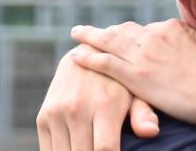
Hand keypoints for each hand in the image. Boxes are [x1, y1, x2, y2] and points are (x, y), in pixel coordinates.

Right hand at [36, 44, 159, 150]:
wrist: (86, 54)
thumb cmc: (119, 80)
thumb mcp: (135, 92)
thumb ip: (143, 113)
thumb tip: (152, 132)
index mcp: (105, 105)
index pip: (105, 148)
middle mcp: (77, 109)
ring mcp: (57, 113)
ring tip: (92, 150)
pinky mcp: (43, 117)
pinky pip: (48, 149)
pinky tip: (77, 149)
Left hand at [68, 19, 195, 128]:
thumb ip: (193, 41)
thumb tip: (192, 40)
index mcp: (173, 28)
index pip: (147, 29)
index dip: (133, 34)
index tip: (124, 35)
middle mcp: (155, 35)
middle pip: (124, 30)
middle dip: (108, 30)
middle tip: (91, 31)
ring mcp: (144, 54)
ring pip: (109, 41)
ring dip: (90, 37)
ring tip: (77, 34)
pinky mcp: (135, 74)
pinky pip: (104, 62)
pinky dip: (88, 58)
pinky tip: (76, 57)